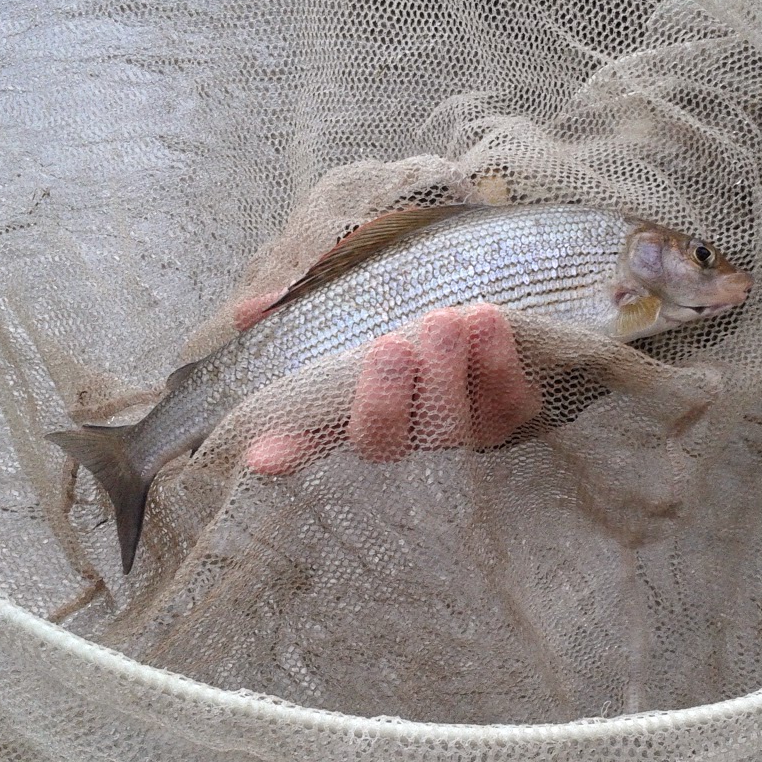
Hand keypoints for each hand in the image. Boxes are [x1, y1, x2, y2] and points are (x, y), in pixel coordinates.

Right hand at [243, 305, 540, 474]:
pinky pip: (509, 404)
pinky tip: (487, 322)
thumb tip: (251, 311)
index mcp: (350, 414)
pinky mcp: (509, 414)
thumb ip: (300, 310)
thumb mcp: (347, 306)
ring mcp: (459, 432)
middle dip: (386, 398)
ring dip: (448, 376)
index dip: (286, 450)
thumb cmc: (399, 314)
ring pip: (452, 428)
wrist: (480, 310)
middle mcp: (404, 438)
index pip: (307, 443)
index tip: (262, 455)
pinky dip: (499, 365)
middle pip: (388, 443)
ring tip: (449, 320)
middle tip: (390, 345)